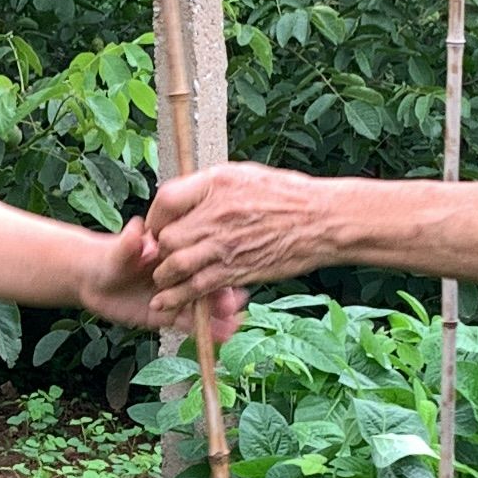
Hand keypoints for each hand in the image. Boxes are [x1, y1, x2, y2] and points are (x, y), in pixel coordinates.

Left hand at [85, 218, 246, 336]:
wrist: (92, 279)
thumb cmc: (107, 257)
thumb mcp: (119, 248)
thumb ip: (131, 242)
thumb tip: (138, 230)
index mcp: (175, 254)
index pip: (200, 259)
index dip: (214, 266)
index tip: (228, 274)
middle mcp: (180, 275)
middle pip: (206, 285)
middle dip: (221, 296)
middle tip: (234, 307)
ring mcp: (176, 296)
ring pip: (201, 308)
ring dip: (219, 317)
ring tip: (234, 327)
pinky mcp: (168, 315)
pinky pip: (188, 324)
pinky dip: (205, 332)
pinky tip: (222, 338)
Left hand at [142, 161, 329, 327]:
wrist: (321, 221)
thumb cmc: (287, 195)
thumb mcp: (244, 174)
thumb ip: (210, 185)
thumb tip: (183, 197)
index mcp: (216, 184)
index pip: (166, 199)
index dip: (156, 216)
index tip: (158, 224)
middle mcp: (216, 214)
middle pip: (166, 236)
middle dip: (159, 249)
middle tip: (161, 255)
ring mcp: (225, 245)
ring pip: (175, 265)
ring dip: (165, 275)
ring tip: (164, 279)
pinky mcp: (235, 271)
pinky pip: (196, 287)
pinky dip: (178, 297)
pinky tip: (166, 303)